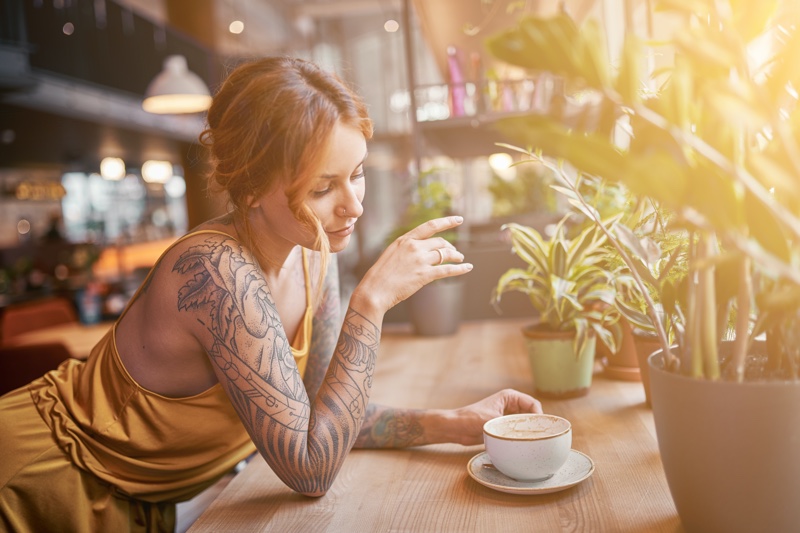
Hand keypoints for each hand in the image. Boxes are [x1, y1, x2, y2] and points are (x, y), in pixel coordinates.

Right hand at [352, 216, 472, 314]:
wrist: (375, 290)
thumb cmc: (381, 275)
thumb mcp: (392, 254)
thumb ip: (406, 248)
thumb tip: (421, 249)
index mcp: (405, 240)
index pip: (430, 226)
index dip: (447, 221)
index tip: (458, 219)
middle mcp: (414, 247)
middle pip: (440, 242)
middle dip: (450, 246)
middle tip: (455, 252)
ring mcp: (420, 260)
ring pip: (445, 254)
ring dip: (456, 256)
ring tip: (460, 259)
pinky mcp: (424, 275)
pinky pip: (447, 269)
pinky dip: (460, 268)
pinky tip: (467, 267)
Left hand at [448, 389, 542, 445]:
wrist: (456, 428)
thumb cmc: (471, 418)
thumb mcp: (494, 420)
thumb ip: (511, 425)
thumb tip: (526, 433)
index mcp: (510, 397)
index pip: (533, 404)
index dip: (539, 415)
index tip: (540, 428)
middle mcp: (511, 405)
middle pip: (531, 414)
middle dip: (535, 425)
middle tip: (540, 438)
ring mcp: (508, 416)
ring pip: (526, 424)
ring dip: (529, 432)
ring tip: (533, 442)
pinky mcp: (504, 427)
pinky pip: (518, 431)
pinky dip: (521, 437)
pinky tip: (524, 444)